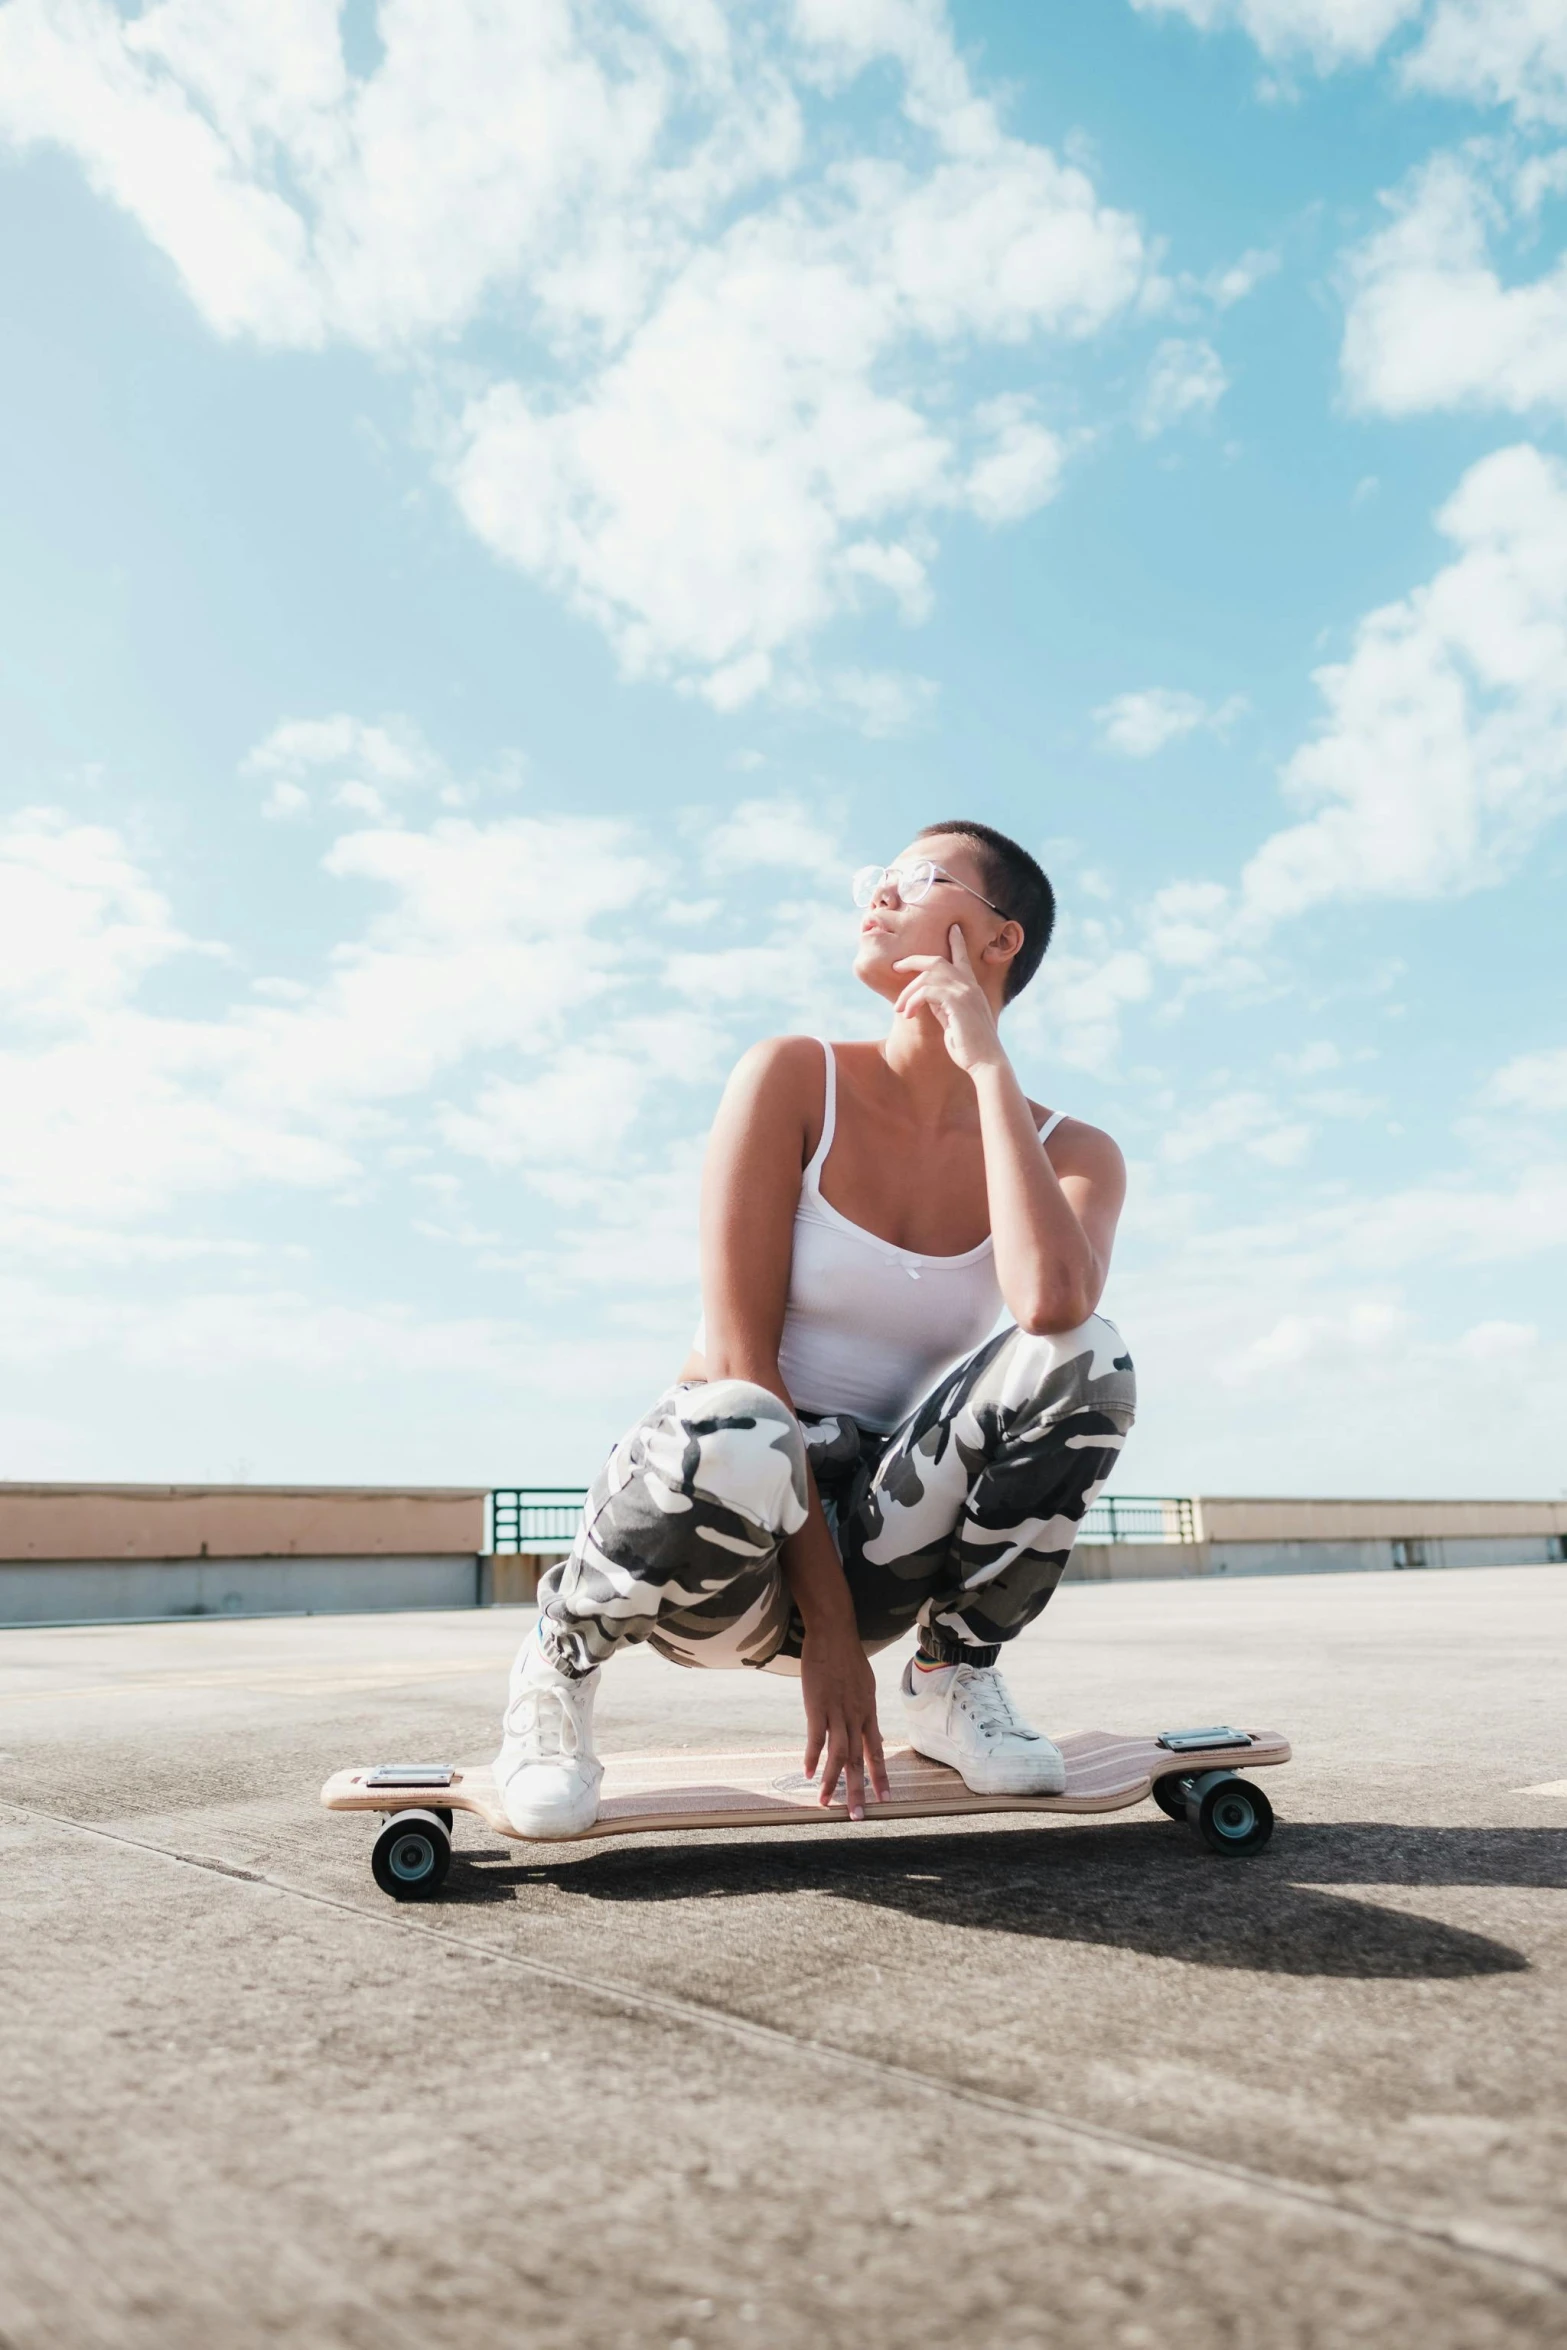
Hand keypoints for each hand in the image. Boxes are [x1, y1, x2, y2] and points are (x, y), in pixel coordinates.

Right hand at [801, 1622, 889, 1820]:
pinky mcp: (817, 1706)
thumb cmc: (847, 1657)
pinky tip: (806, 1773)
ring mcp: (836, 1712)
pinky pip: (815, 1737)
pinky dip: (811, 1757)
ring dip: (832, 1781)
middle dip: (859, 1790)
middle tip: (858, 1815)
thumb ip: (865, 1710)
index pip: (877, 1750)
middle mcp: (856, 1716)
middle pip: (859, 1759)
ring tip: (826, 1803)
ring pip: (838, 1754)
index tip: (885, 1799)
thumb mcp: (865, 1685)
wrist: (833, 1633)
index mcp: (867, 1712)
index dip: (881, 1775)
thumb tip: (870, 1730)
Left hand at [892, 926, 1005, 1074]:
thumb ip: (943, 1005)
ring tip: (900, 1009)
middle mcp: (969, 985)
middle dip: (913, 961)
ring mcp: (964, 992)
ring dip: (908, 992)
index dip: (956, 942)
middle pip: (936, 961)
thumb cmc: (969, 1046)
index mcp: (971, 988)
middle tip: (895, 967)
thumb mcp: (954, 1021)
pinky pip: (926, 992)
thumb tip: (926, 998)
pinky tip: (907, 1014)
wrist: (985, 1061)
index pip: (962, 958)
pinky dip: (912, 1001)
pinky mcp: (957, 1002)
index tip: (952, 928)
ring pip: (927, 977)